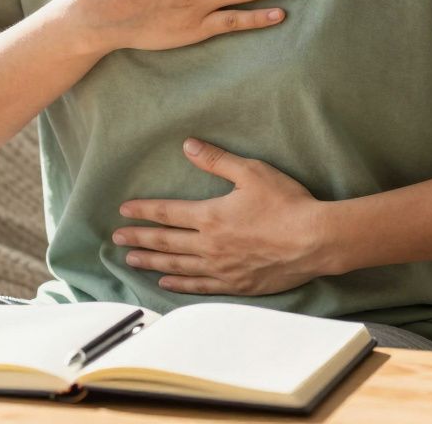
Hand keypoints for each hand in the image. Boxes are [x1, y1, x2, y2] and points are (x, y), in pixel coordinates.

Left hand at [113, 138, 344, 295]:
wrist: (316, 240)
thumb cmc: (286, 203)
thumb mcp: (251, 172)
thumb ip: (216, 160)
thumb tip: (188, 145)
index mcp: (210, 216)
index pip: (167, 213)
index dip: (143, 212)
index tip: (123, 212)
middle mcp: (210, 245)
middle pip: (165, 242)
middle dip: (139, 239)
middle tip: (116, 240)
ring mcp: (222, 268)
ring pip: (177, 266)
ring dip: (152, 263)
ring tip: (131, 261)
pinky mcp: (237, 284)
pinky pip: (200, 286)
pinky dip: (180, 284)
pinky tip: (166, 282)